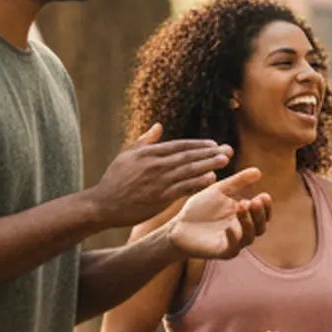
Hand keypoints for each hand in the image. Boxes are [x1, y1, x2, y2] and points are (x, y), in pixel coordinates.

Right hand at [90, 123, 234, 227]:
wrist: (103, 204)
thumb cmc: (114, 180)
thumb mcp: (127, 155)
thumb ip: (145, 141)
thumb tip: (159, 126)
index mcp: (148, 153)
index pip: (179, 145)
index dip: (198, 144)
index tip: (214, 143)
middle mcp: (155, 165)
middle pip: (188, 156)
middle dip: (210, 152)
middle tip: (228, 149)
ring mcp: (158, 181)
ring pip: (189, 170)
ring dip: (209, 164)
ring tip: (225, 160)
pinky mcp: (160, 197)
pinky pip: (184, 187)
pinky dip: (198, 181)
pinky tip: (212, 178)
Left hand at [167, 169, 269, 260]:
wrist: (178, 225)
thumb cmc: (200, 208)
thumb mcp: (220, 190)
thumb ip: (238, 182)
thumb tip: (258, 171)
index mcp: (245, 217)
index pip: (263, 215)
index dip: (266, 207)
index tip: (264, 195)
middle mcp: (242, 231)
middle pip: (260, 227)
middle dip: (259, 214)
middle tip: (254, 200)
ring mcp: (233, 243)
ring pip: (249, 237)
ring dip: (248, 222)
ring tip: (241, 206)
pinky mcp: (221, 252)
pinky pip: (232, 248)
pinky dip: (232, 238)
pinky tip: (228, 227)